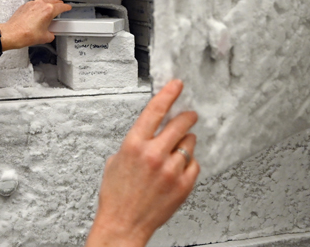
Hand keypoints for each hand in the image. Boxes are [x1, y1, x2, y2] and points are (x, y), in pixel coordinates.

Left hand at [0, 0, 70, 50]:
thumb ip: (51, 34)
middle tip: (61, 7)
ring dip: (49, 4)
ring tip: (50, 10)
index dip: (66, 7)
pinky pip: (35, 3)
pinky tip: (38, 13)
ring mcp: (32, 4)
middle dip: (58, 4)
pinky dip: (39, 6)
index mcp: (48, 10)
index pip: (61, 6)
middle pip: (53, 1)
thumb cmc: (26, 34)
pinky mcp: (25, 6)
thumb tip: (50, 34)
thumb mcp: (45, 37)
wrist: (12, 34)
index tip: (68, 7)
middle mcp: (40, 4)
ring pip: (44, 0)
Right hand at [86, 80, 198, 246]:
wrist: (124, 223)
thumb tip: (148, 134)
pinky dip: (188, 164)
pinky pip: (194, 164)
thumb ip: (134, 145)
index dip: (168, 93)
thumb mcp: (115, 162)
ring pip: (189, 144)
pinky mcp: (183, 185)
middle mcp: (154, 154)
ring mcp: (170, 170)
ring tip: (175, 152)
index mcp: (134, 145)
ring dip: (184, 143)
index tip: (177, 85)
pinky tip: (177, 169)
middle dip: (186, 116)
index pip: (155, 110)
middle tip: (189, 115)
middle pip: (180, 123)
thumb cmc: (117, 196)